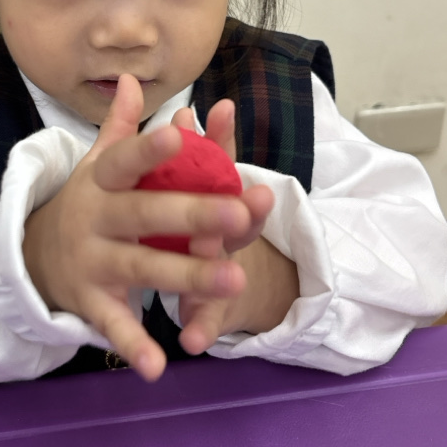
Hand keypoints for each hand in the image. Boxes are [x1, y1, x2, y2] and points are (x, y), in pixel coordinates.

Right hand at [22, 76, 247, 380]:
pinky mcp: (89, 302)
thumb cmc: (84, 204)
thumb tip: (133, 79)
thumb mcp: (97, 167)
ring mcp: (91, 262)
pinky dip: (134, 345)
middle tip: (241, 211)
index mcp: (100, 182)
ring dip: (187, 274)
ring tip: (235, 278)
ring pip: (142, 267)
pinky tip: (159, 367)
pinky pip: (113, 325)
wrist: (30, 256)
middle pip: (145, 215)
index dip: (150, 148)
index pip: (125, 161)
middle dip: (193, 213)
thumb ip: (121, 129)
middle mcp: (94, 219)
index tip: (181, 131)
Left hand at [169, 104, 298, 352]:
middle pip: (236, 226)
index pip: (224, 169)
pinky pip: (205, 323)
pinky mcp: (209, 312)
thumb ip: (200, 150)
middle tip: (256, 198)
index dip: (223, 142)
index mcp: (219, 206)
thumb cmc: (203, 227)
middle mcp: (226, 241)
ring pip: (221, 274)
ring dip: (222, 276)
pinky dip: (201, 331)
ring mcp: (219, 278)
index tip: (221, 111)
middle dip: (244, 211)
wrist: (226, 286)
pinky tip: (190, 341)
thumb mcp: (201, 190)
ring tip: (230, 279)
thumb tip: (190, 104)